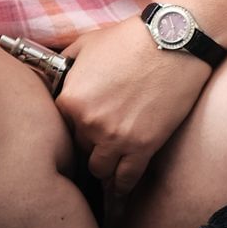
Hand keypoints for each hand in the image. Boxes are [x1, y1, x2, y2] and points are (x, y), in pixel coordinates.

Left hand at [56, 16, 212, 195]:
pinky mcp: (143, 147)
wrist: (171, 41)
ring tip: (111, 164)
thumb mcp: (86, 44)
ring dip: (105, 166)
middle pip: (81, 148)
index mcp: (70, 99)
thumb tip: (55, 76)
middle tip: (102, 139)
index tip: (84, 127)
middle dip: (91, 143)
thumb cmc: (129, 39)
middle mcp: (88, 123)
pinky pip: (126, 179)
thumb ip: (65, 64)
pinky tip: (121, 188)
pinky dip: (123, 185)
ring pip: (100, 170)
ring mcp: (115, 138)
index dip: (75, 126)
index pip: (62, 127)